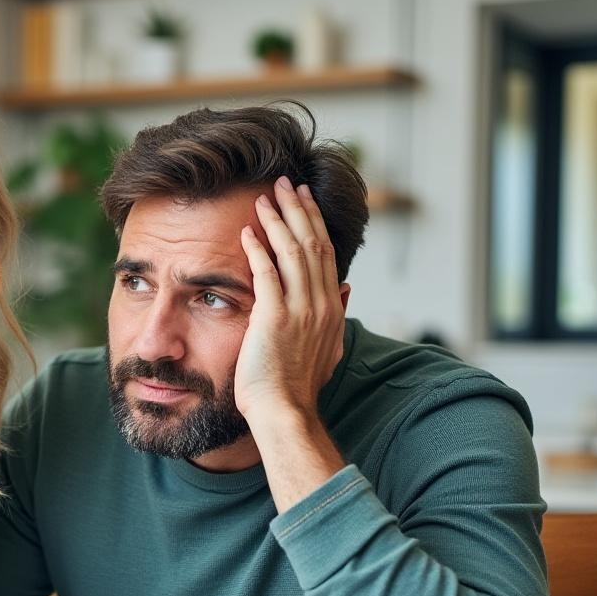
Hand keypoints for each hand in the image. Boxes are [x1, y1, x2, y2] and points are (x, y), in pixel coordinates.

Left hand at [235, 177, 347, 423]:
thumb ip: (338, 315)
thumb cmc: (299, 387)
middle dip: (298, 210)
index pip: (326, 253)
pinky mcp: (276, 317)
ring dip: (278, 221)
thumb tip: (348, 289)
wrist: (286, 412)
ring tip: (264, 198)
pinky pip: (267, 273)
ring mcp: (300, 309)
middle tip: (285, 183)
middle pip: (312, 243)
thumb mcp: (328, 348)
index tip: (304, 200)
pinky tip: (248, 232)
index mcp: (332, 307)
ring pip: (293, 251)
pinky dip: (258, 249)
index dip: (314, 223)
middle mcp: (322, 303)